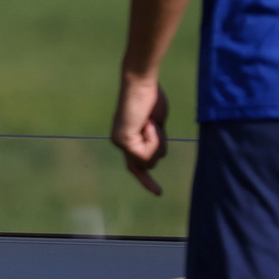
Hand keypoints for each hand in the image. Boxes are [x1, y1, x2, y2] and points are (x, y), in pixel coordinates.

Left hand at [111, 75, 169, 194]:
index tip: (158, 193)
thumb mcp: (156, 126)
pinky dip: (155, 139)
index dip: (146, 180)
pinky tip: (147, 125)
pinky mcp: (123, 142)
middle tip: (152, 125)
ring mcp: (120, 144)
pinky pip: (148, 153)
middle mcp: (120, 143)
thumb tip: (156, 158)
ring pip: (151, 161)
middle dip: (158, 147)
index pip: (135, 166)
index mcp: (127, 139)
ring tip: (150, 123)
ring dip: (158, 142)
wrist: (141, 84)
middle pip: (148, 164)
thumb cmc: (151, 99)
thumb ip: (154, 142)